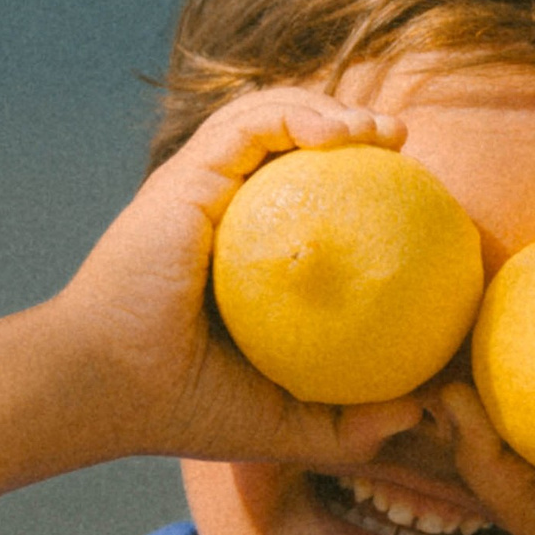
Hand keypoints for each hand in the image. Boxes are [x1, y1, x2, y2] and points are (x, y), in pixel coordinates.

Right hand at [47, 88, 435, 473]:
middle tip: (401, 148)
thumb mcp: (289, 425)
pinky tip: (347, 135)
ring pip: (271, 117)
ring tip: (384, 133)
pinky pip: (251, 124)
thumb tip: (423, 411)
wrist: (111, 388)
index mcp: (240, 256)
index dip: (354, 183)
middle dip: (348, 128)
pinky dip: (300, 114)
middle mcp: (220, 212)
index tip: (409, 198)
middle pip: (289, 145)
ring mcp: (201, 187)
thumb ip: (351, 424)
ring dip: (332, 109)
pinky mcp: (188, 174)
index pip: (302, 198)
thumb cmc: (187, 409)